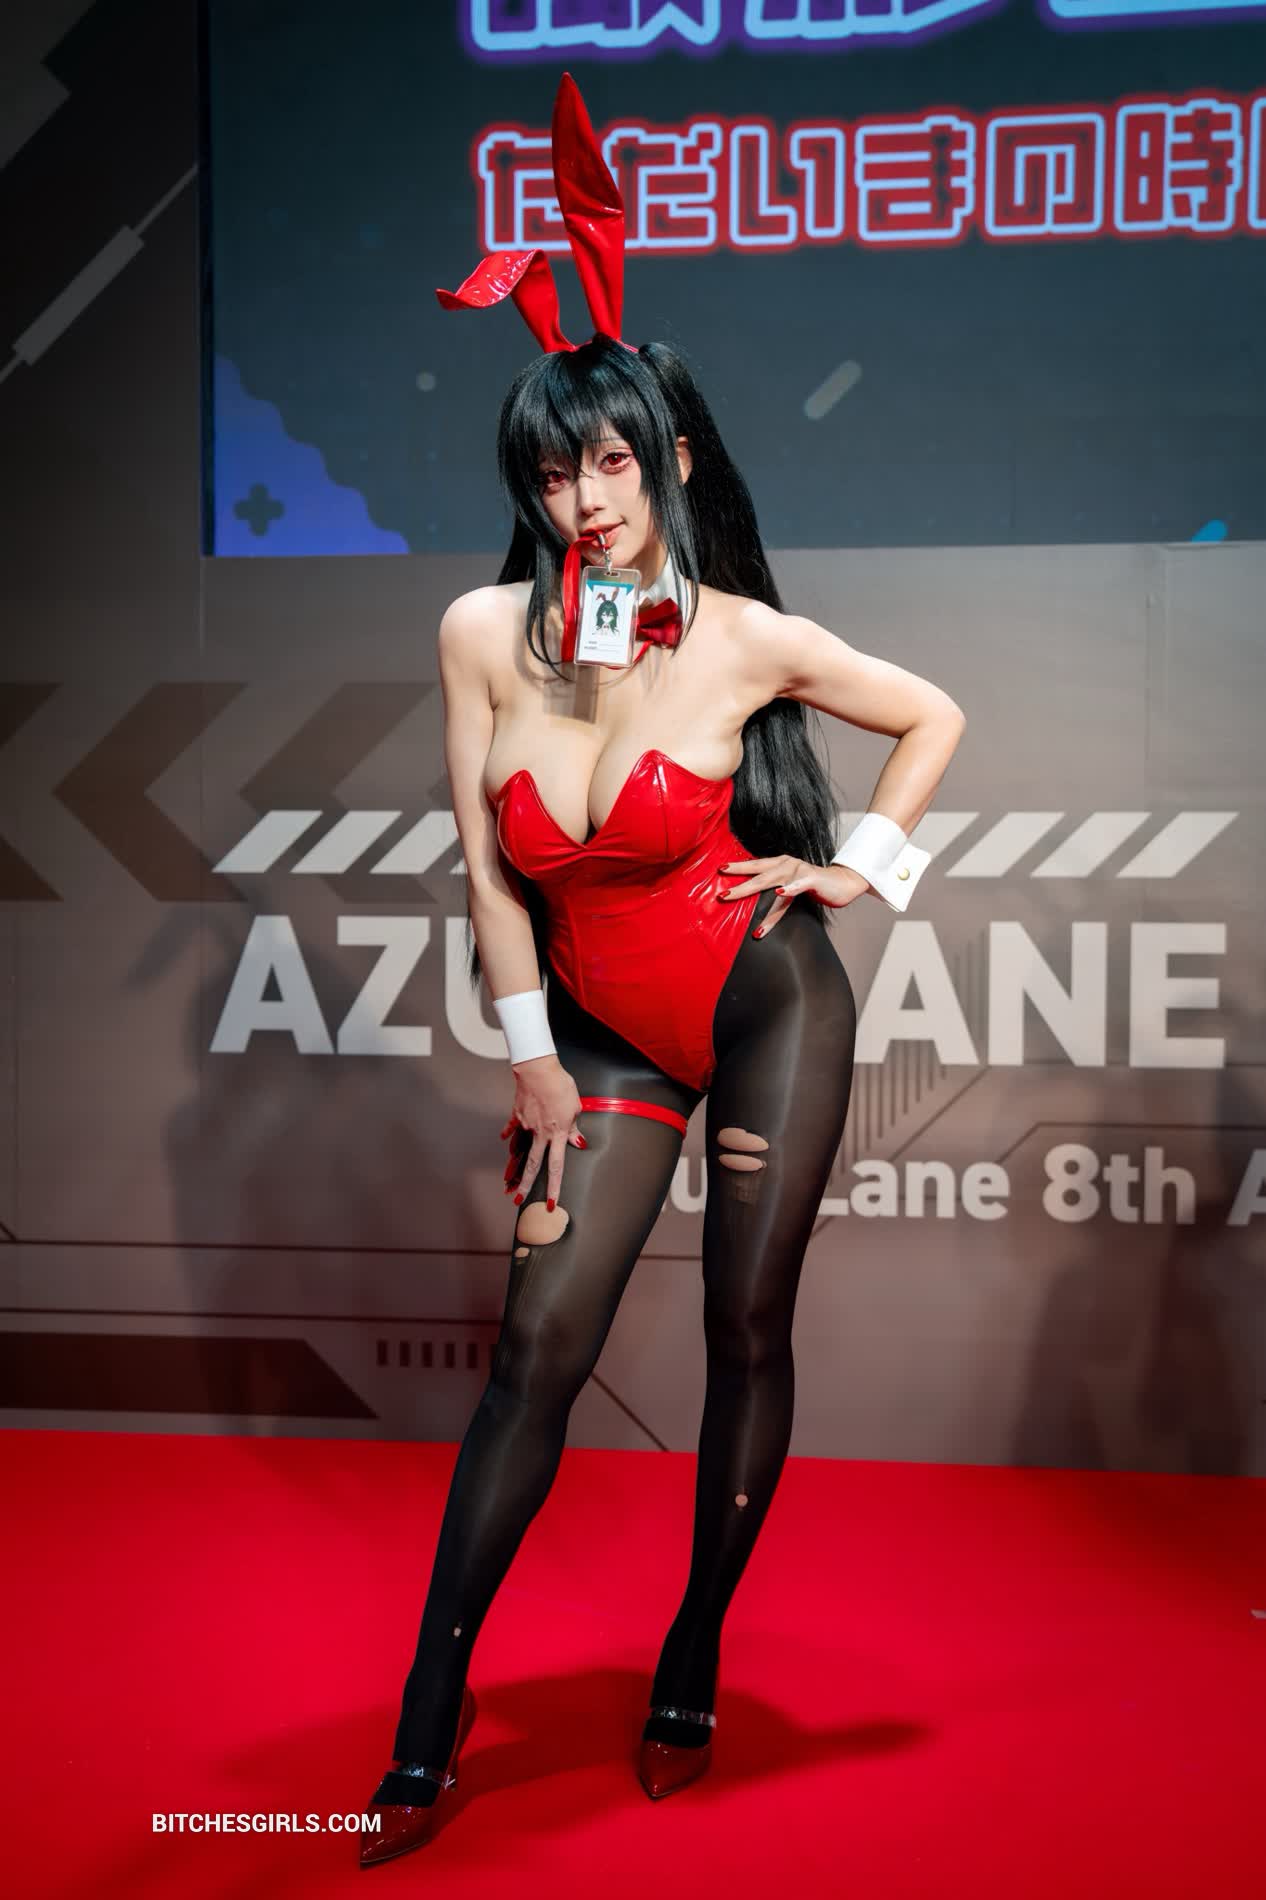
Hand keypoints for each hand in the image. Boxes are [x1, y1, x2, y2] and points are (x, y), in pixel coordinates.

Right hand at [499, 1055, 585, 1208]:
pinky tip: (504, 1140)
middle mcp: (540, 1133)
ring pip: (518, 1150)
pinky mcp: (517, 1114)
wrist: (538, 1070)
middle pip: (532, 1165)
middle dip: (524, 1185)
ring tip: (506, 1180)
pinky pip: (512, 1127)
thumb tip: (578, 1142)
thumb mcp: (575, 1107)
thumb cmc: (559, 1085)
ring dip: (512, 1166)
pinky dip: (508, 1134)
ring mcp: (526, 1125)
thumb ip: (574, 1128)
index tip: (549, 1202)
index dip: (554, 1186)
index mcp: (557, 1133)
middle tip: (517, 1200)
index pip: (556, 1166)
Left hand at [718, 855, 869, 936]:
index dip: (738, 867)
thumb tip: (755, 895)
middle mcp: (787, 865)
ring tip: (733, 897)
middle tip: (720, 894)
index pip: (755, 865)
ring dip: (750, 890)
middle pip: (757, 875)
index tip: (719, 871)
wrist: (844, 883)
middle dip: (738, 884)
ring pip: (771, 882)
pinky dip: (789, 889)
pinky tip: (779, 893)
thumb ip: (775, 886)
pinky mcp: (812, 879)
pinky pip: (798, 886)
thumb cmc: (815, 885)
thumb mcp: (791, 884)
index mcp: (781, 864)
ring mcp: (799, 871)